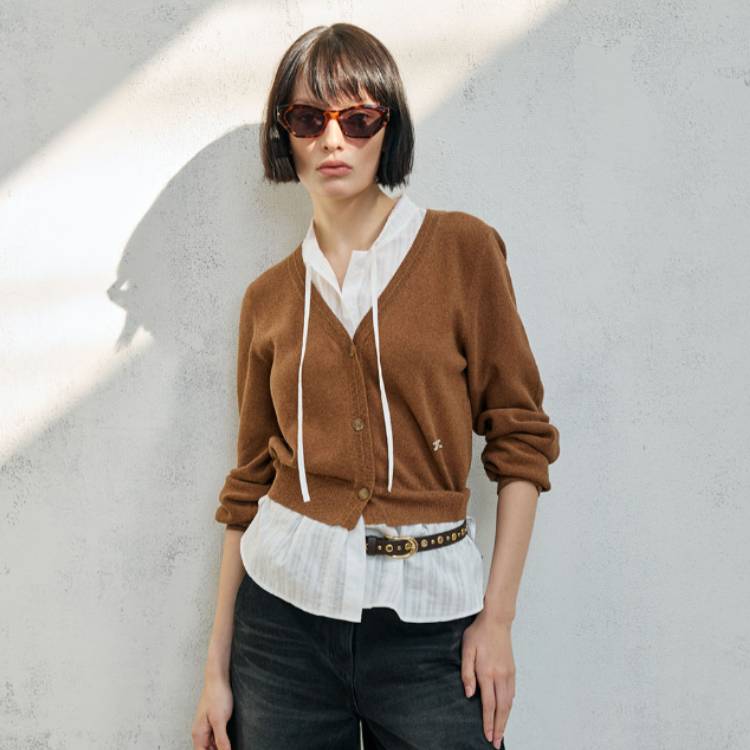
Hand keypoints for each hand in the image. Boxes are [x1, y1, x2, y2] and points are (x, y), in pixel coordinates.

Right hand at [191, 675, 233, 749]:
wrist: (217, 679)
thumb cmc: (217, 695)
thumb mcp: (220, 719)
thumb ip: (221, 739)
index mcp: (198, 734)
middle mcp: (200, 732)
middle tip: (228, 748)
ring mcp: (206, 727)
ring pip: (211, 745)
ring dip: (219, 747)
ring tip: (229, 746)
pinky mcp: (212, 722)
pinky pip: (215, 738)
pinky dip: (221, 742)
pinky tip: (229, 742)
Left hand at [460, 611, 514, 747]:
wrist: (496, 621)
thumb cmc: (478, 633)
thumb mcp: (466, 649)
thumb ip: (466, 672)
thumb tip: (469, 694)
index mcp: (487, 672)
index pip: (488, 704)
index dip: (487, 722)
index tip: (487, 736)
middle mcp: (500, 675)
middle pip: (501, 708)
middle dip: (499, 726)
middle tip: (495, 742)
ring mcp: (508, 673)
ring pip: (509, 703)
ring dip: (505, 719)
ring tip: (501, 732)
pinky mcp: (512, 670)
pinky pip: (512, 693)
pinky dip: (509, 706)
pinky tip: (506, 711)